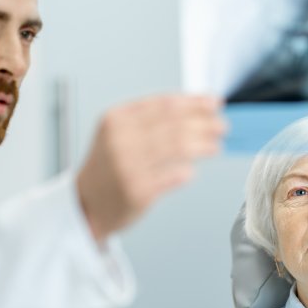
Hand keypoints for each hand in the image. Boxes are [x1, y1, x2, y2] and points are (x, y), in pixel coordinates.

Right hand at [76, 94, 225, 240]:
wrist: (85, 205)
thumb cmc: (108, 168)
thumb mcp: (118, 134)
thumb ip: (149, 120)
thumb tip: (196, 108)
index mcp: (116, 119)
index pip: (163, 104)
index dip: (194, 102)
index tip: (214, 103)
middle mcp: (120, 139)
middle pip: (173, 124)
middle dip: (204, 123)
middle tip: (222, 125)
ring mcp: (128, 166)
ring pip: (177, 147)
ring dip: (203, 145)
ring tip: (216, 145)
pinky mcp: (137, 191)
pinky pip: (172, 176)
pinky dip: (186, 172)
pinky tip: (193, 171)